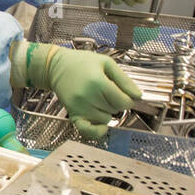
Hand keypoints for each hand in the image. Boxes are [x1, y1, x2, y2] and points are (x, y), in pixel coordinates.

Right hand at [28, 44, 142, 140]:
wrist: (56, 66)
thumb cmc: (81, 62)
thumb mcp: (106, 63)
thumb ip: (124, 79)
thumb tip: (137, 95)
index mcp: (98, 82)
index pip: (124, 102)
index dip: (127, 98)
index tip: (122, 92)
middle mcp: (88, 97)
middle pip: (115, 111)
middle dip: (115, 102)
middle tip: (106, 91)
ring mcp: (79, 107)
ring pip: (105, 120)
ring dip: (106, 112)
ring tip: (98, 99)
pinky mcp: (73, 114)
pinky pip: (87, 131)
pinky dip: (96, 131)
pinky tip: (100, 126)